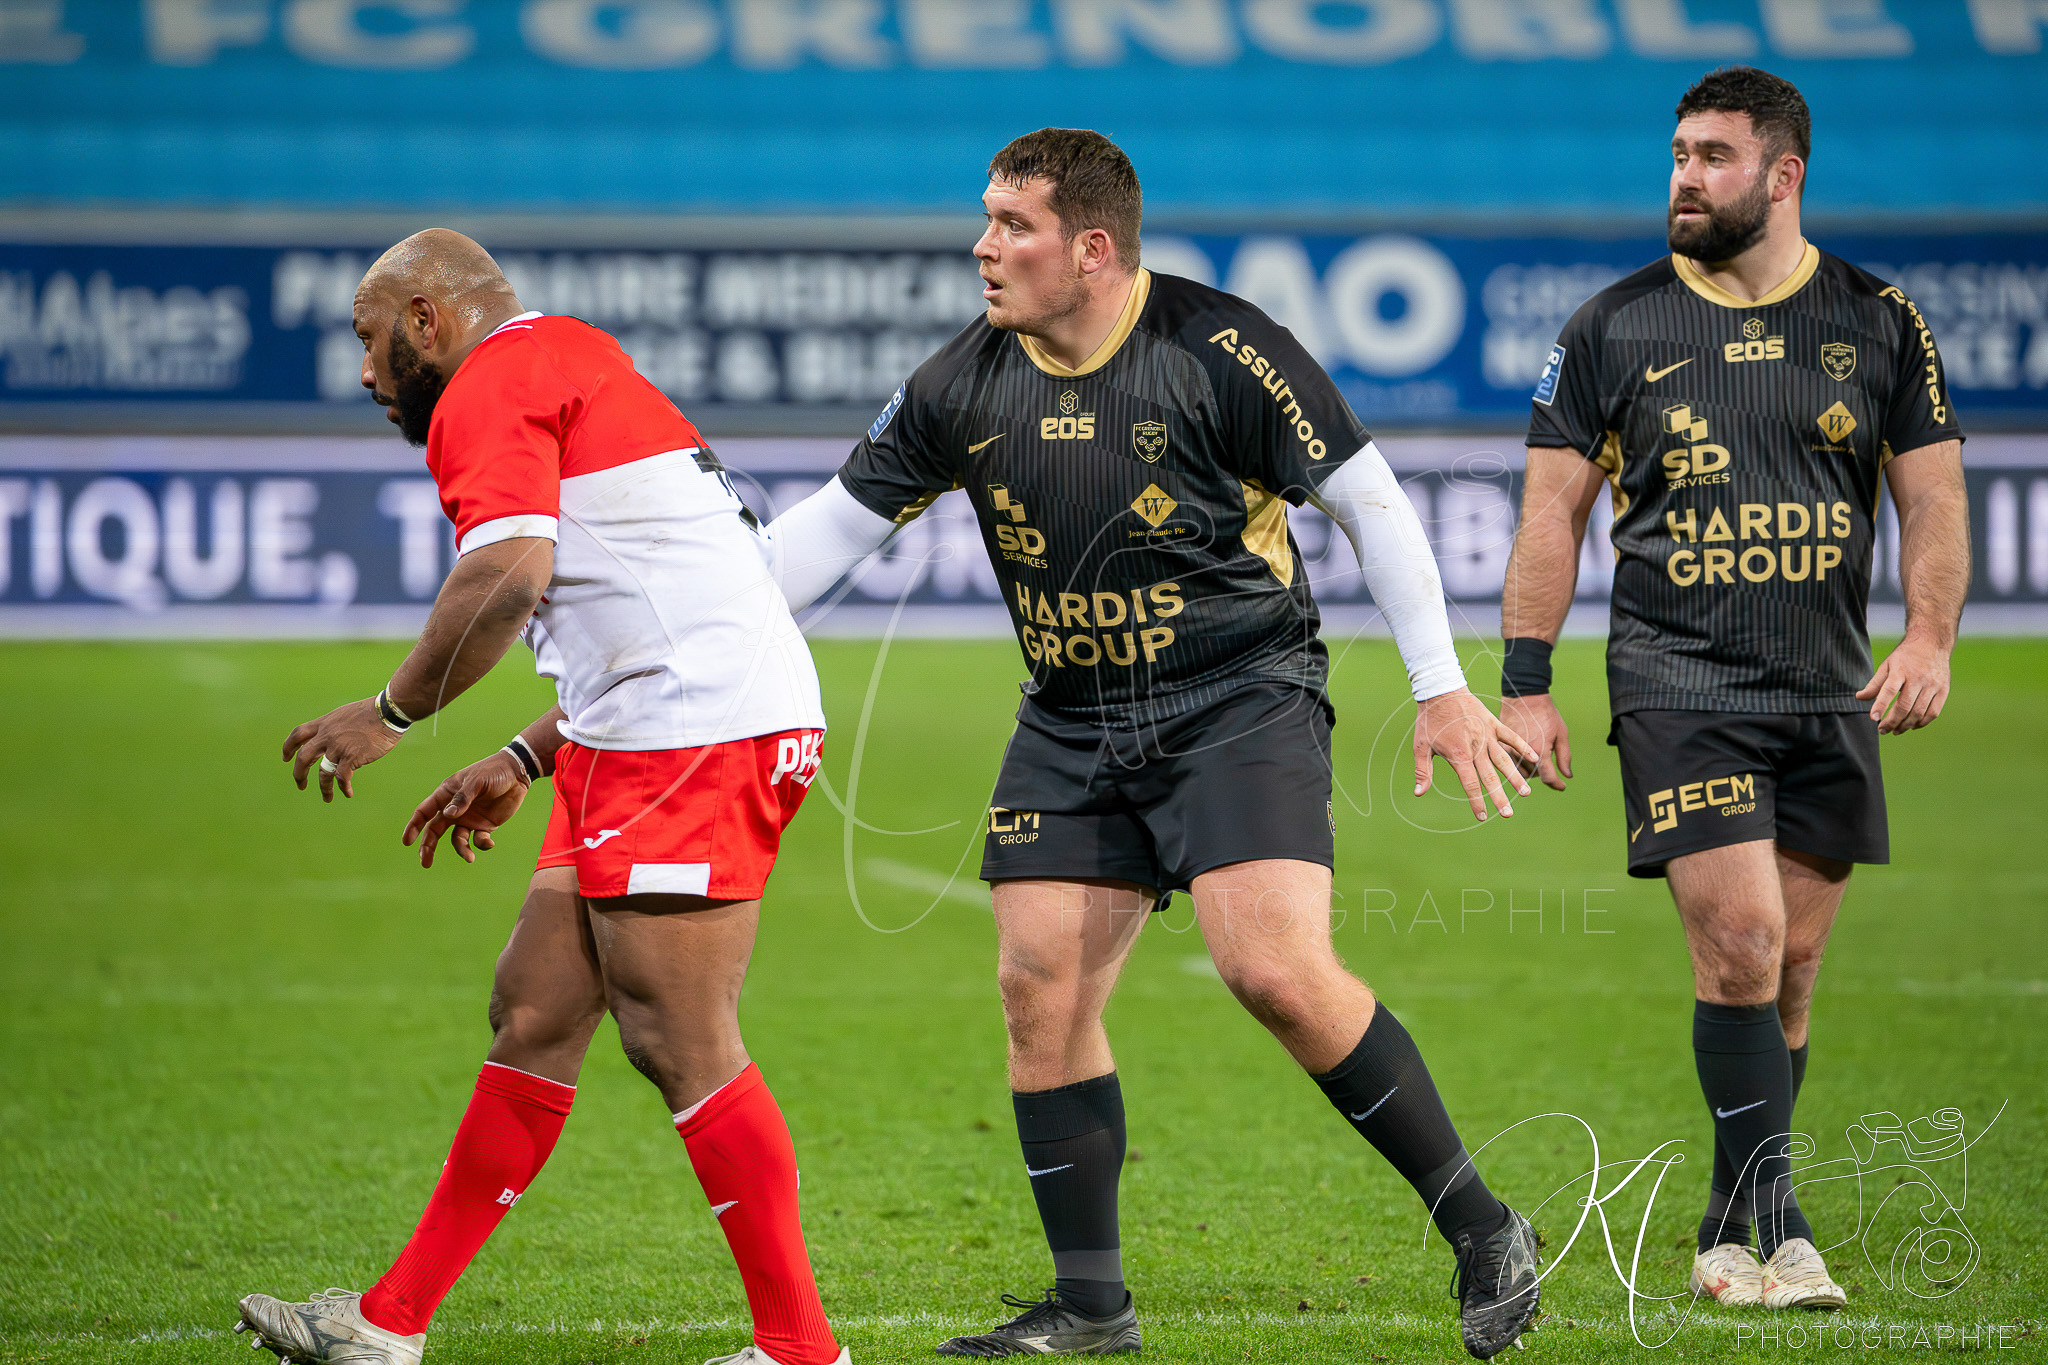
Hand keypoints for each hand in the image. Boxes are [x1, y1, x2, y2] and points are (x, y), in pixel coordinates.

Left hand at [283, 698, 400, 801]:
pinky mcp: (352, 757)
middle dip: (299, 774)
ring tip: (327, 798)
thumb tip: (334, 737)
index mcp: (324, 723)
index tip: (286, 758)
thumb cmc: (372, 711)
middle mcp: (327, 736)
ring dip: (324, 788)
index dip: (288, 747)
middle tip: (300, 784)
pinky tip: (348, 793)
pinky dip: (344, 788)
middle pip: (304, 758)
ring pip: (323, 773)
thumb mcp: (345, 714)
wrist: (387, 712)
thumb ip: (335, 726)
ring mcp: (338, 747)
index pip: (298, 735)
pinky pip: (342, 778)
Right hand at [402, 750, 531, 866]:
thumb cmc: (493, 772)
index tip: (407, 842)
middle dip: (428, 847)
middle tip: (425, 863)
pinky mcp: (484, 825)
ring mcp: (468, 818)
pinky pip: (477, 840)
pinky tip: (489, 843)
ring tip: (469, 857)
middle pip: (434, 830)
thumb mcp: (477, 782)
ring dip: (461, 850)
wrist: (517, 773)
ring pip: (457, 840)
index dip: (414, 826)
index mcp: (446, 795)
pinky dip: (481, 844)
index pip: (424, 812)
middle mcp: (454, 809)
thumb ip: (463, 798)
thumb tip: (448, 815)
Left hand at [1412, 687, 1539, 822]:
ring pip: (1504, 760)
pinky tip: (1534, 758)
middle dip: (1499, 797)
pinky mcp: (1494, 723)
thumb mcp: (1421, 746)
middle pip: (1490, 777)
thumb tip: (1419, 793)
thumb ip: (1422, 771)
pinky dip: (1523, 747)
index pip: (1470, 784)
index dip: (1476, 801)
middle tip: (1508, 814)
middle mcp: (1476, 747)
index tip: (1481, 817)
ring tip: (1526, 793)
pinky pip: (1511, 737)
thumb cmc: (1429, 721)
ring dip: (1515, 777)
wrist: (1441, 691)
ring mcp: (1487, 735)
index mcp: (1459, 754)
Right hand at [1501, 693, 1572, 790]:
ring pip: (1519, 772)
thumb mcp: (1561, 734)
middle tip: (1549, 765)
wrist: (1525, 697)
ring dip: (1529, 770)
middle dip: (1543, 774)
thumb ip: (1564, 757)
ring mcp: (1510, 750)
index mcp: (1541, 752)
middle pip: (1534, 776)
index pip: (1548, 778)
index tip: (1562, 786)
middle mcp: (1523, 754)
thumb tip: (1567, 776)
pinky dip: (1518, 762)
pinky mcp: (1501, 745)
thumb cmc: (1546, 714)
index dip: (1557, 784)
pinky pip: (1509, 762)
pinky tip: (1524, 755)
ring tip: (1536, 760)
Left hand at [1857, 636, 1951, 733]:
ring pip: (1919, 712)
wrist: (1932, 643)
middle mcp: (1918, 678)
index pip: (1889, 690)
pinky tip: (1912, 725)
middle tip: (1882, 730)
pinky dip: (1922, 722)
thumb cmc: (1905, 657)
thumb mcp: (1887, 665)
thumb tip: (1859, 698)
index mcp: (1900, 670)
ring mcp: (1933, 685)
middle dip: (1892, 722)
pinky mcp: (1943, 690)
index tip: (1873, 718)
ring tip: (1895, 730)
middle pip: (1905, 706)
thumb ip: (1874, 684)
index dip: (1881, 705)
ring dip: (1906, 725)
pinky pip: (1933, 712)